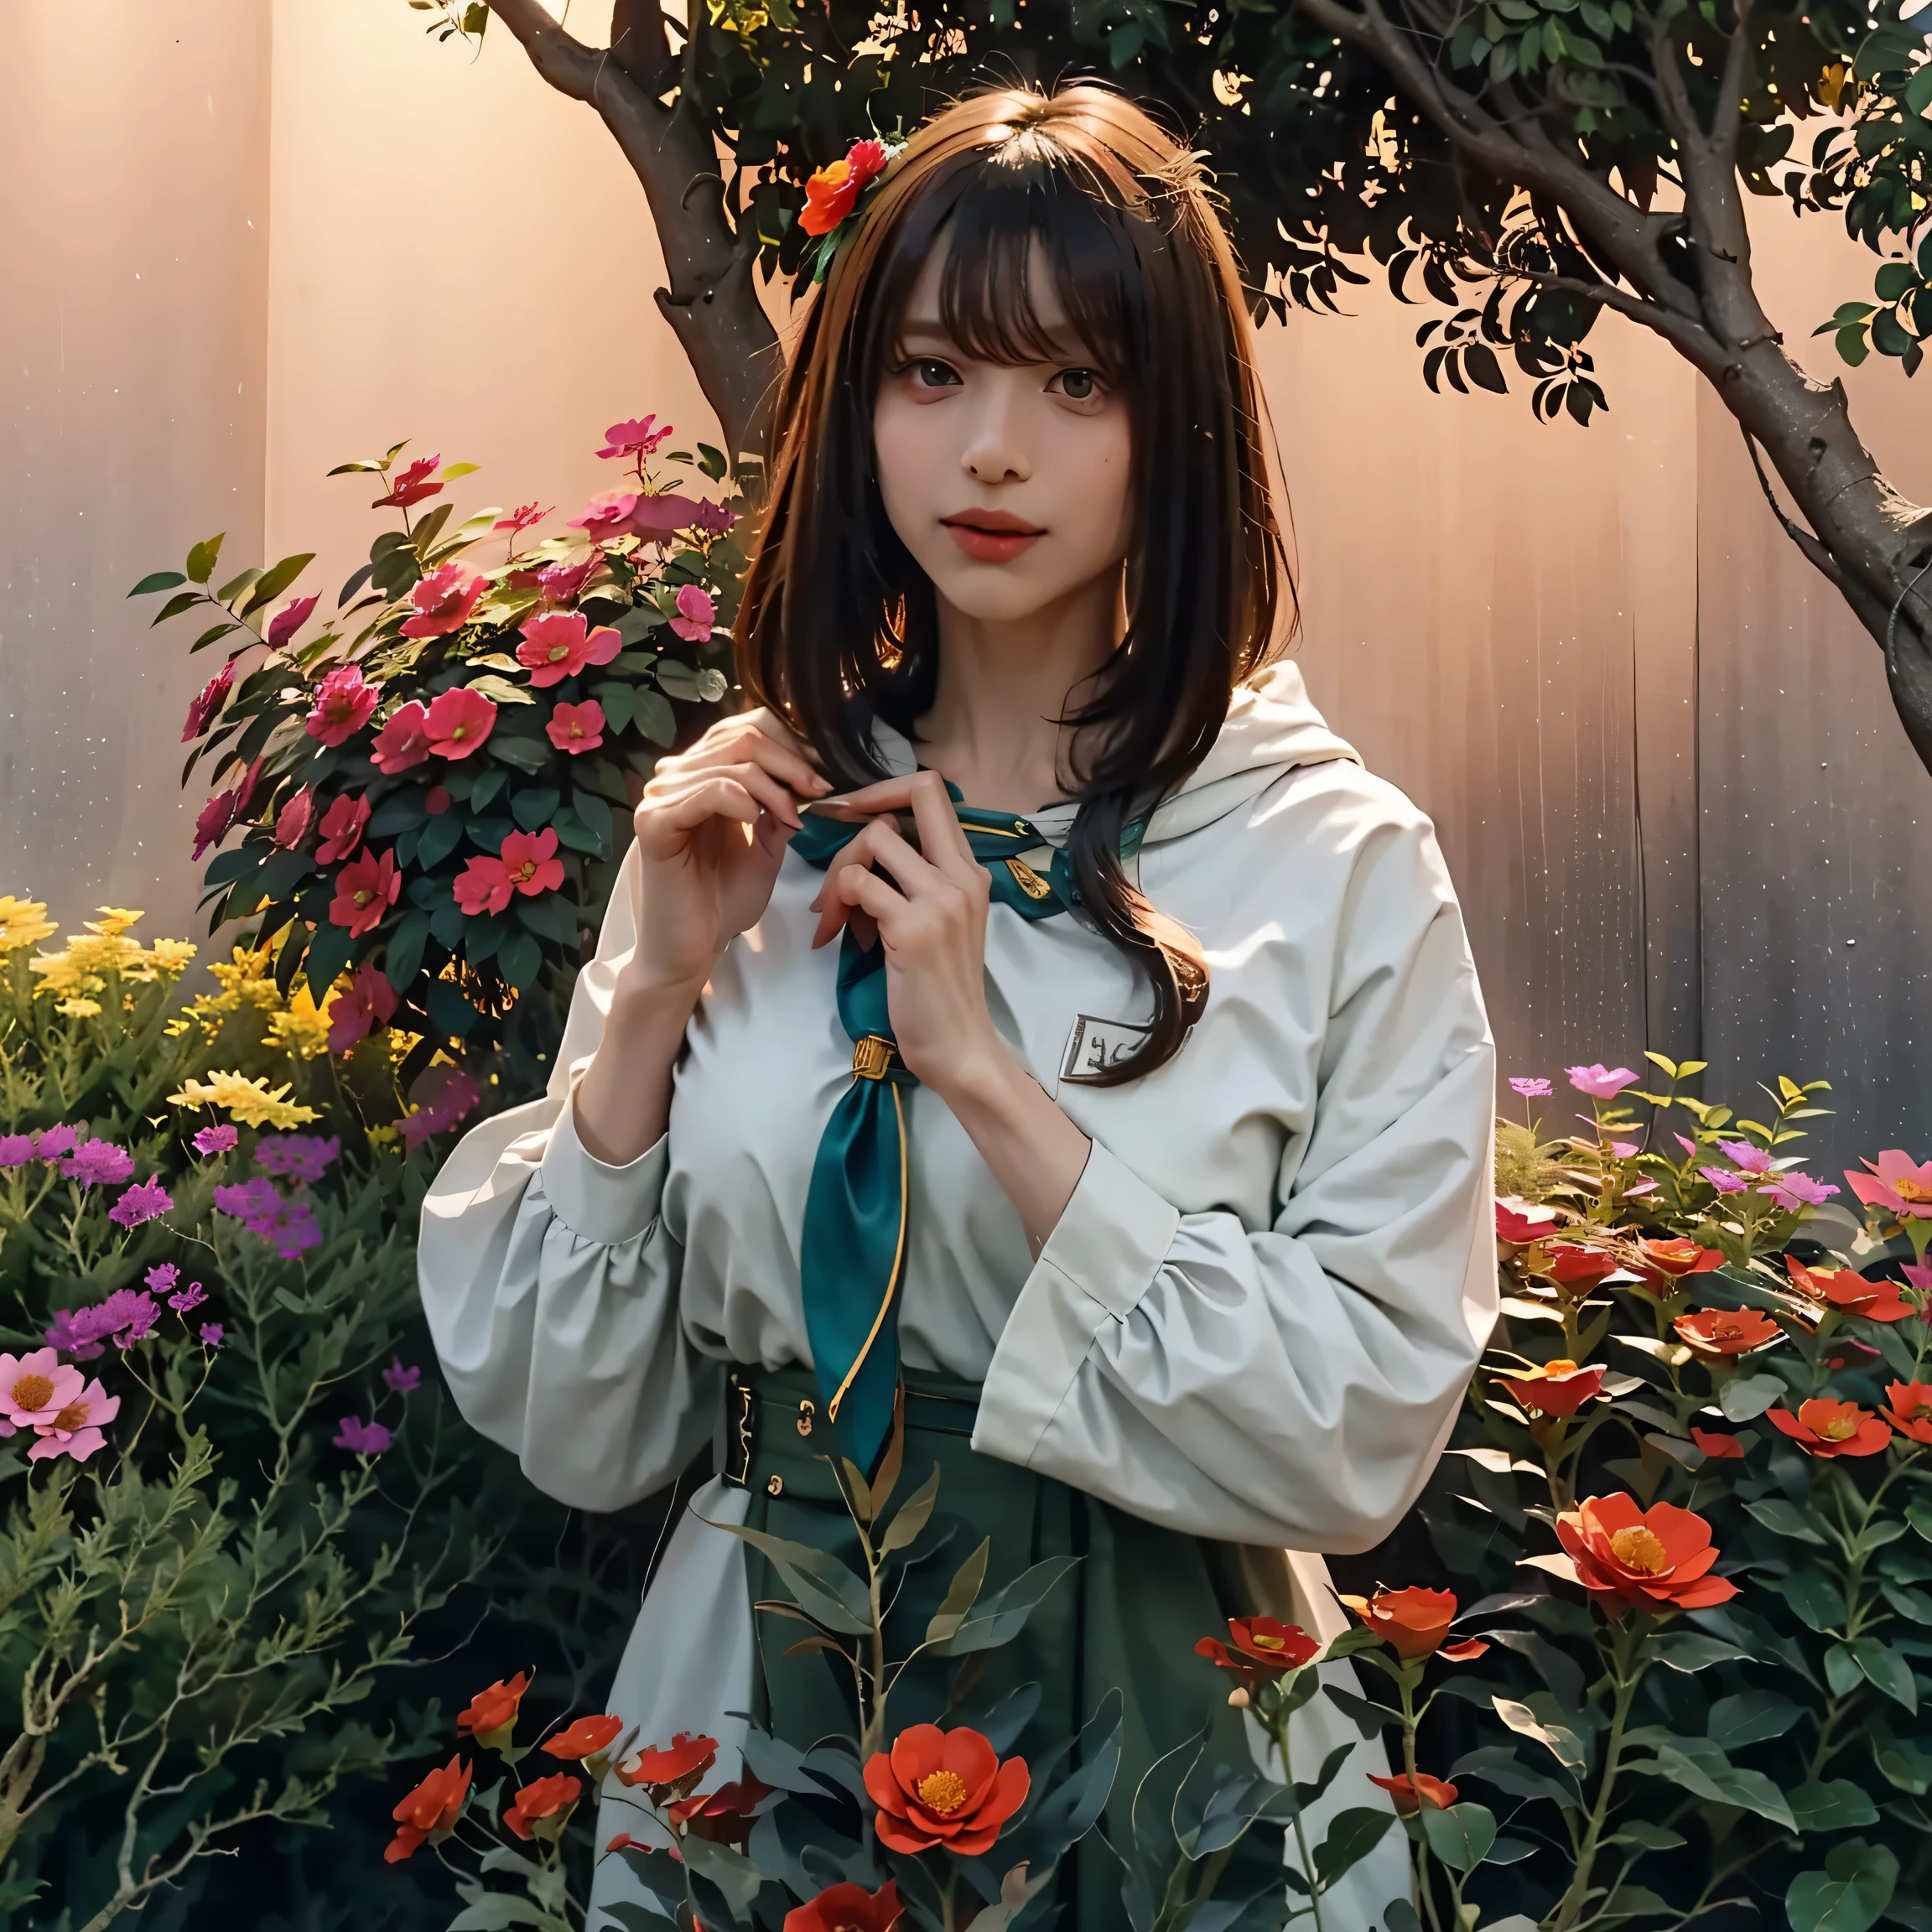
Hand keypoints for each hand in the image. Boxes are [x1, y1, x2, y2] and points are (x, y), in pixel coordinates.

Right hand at [626, 709, 828, 994]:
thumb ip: (779, 802)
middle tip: (817, 793)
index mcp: (701, 774)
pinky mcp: (654, 822)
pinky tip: (756, 823)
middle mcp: (676, 776)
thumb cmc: (725, 899)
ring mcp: (661, 796)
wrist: (696, 946)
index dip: (790, 744)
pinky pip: (708, 791)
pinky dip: (742, 802)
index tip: (820, 778)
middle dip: (791, 765)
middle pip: (742, 737)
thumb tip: (809, 769)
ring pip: (732, 763)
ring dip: (775, 791)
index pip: (746, 727)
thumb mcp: (767, 842)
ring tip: (791, 822)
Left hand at [811, 769, 1092, 1254]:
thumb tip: (866, 849)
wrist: (957, 1046)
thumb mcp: (940, 922)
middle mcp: (962, 876)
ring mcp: (941, 899)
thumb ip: (915, 881)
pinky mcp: (913, 928)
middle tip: (831, 854)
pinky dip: (837, 904)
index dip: (884, 789)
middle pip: (908, 796)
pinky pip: (859, 885)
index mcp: (969, 871)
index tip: (851, 814)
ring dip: (839, 871)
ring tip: (832, 914)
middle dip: (855, 816)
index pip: (933, 790)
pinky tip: (835, 935)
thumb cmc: (939, 990)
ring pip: (874, 839)